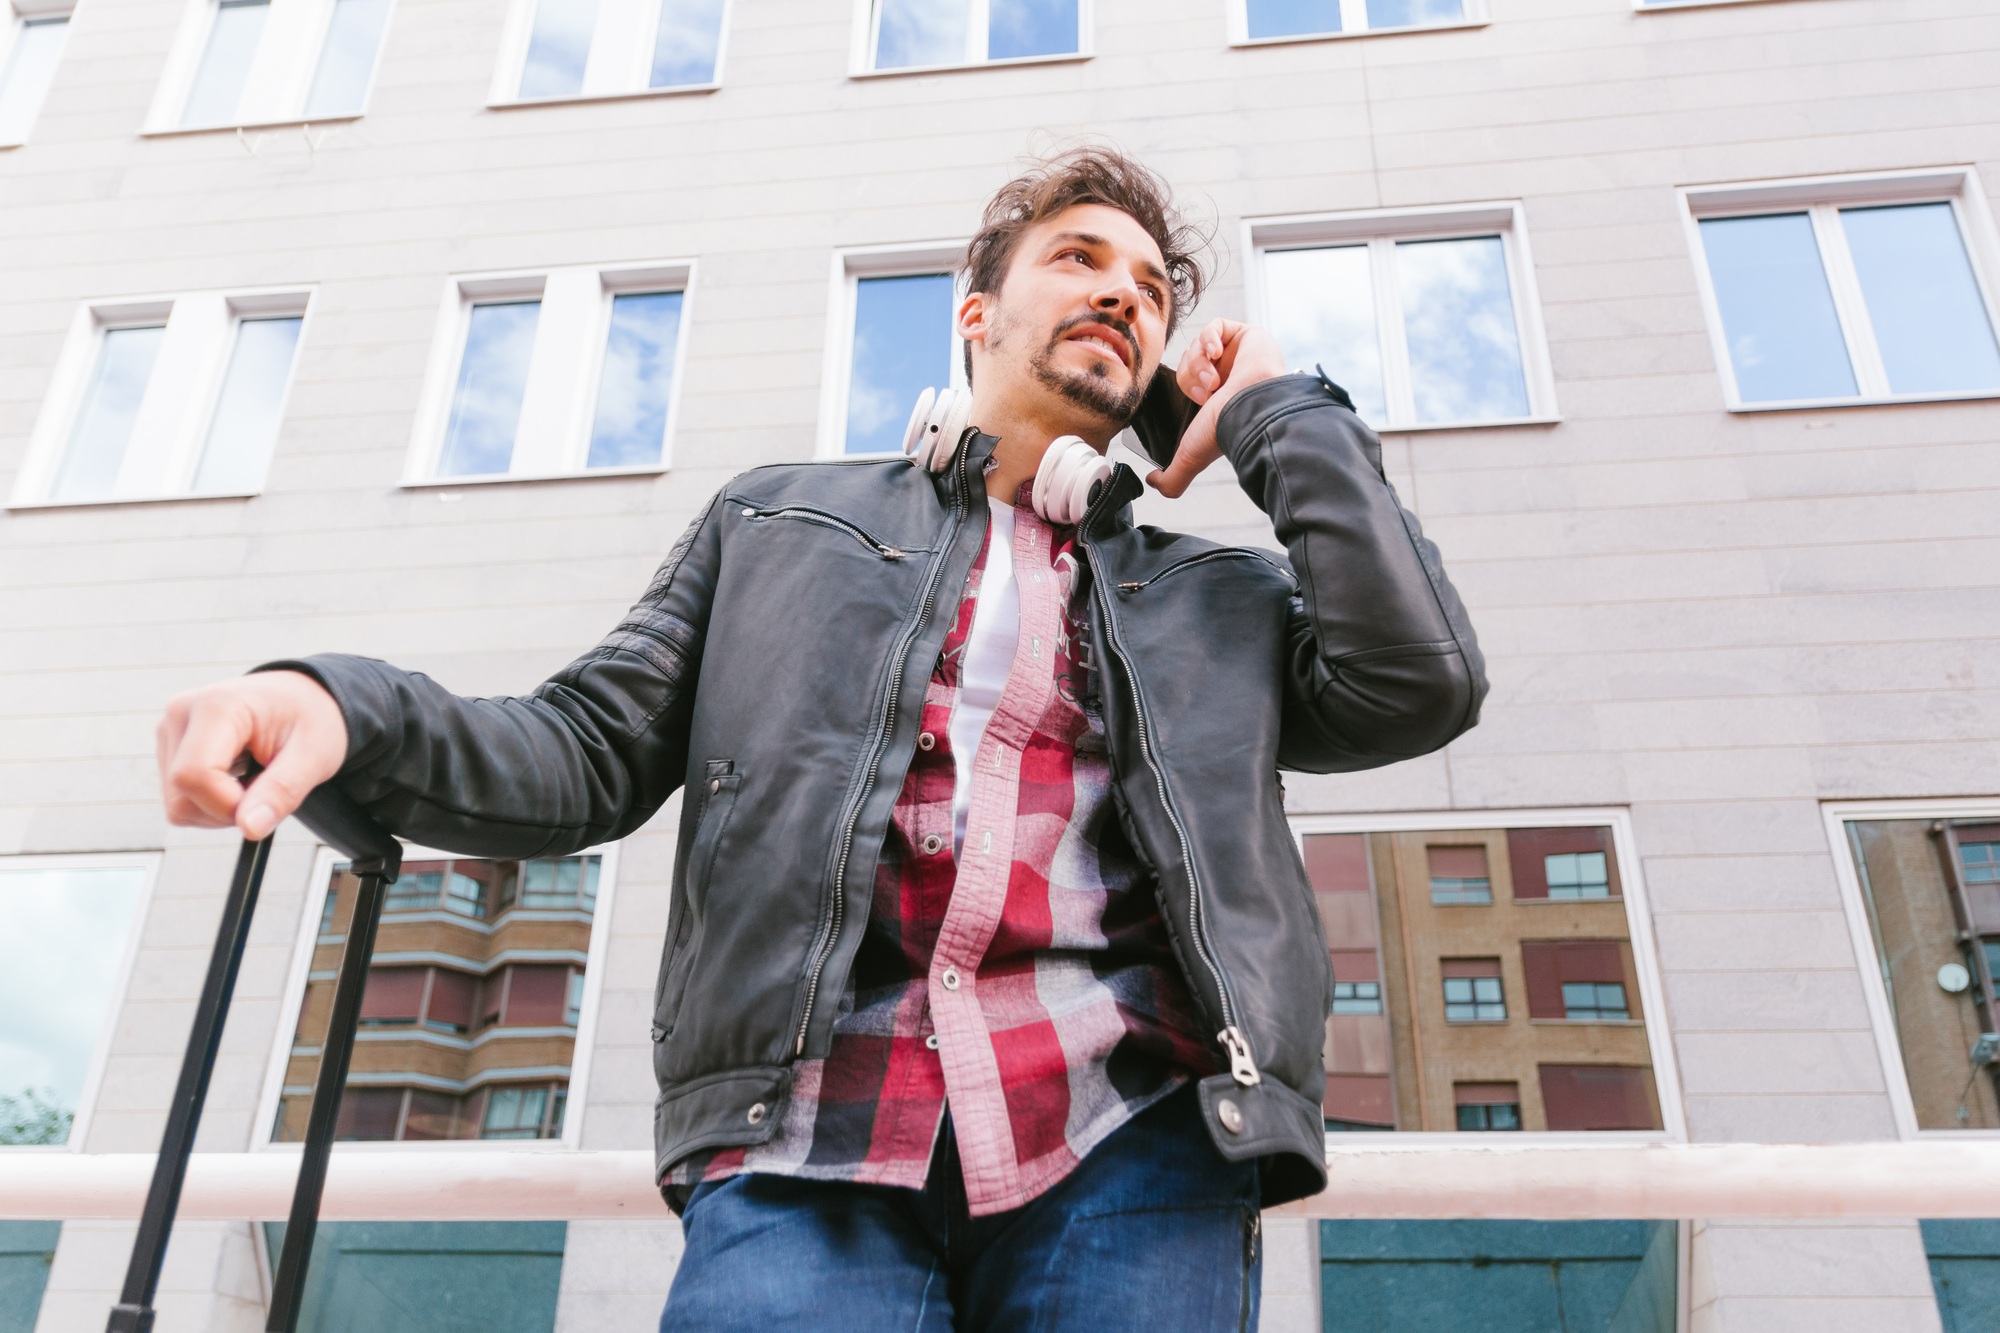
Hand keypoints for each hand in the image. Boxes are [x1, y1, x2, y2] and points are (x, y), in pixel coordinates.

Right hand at [157, 671, 347, 840]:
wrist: (300, 698)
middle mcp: (182, 714)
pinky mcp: (168, 748)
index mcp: (217, 705)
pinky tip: (236, 778)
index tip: (264, 804)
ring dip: (219, 809)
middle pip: (181, 796)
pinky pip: (179, 800)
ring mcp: (170, 731)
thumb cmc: (310, 719)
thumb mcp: (313, 755)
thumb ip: (282, 792)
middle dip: (226, 810)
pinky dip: (211, 803)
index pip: (195, 775)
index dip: (227, 805)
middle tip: (266, 789)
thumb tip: (250, 829)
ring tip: (254, 778)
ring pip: (177, 804)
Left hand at [1146, 318, 1286, 498]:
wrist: (1251, 409)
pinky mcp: (1247, 335)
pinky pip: (1216, 325)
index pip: (1186, 380)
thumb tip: (1152, 482)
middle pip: (1190, 360)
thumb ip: (1172, 479)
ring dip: (1202, 361)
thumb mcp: (1190, 457)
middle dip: (1194, 375)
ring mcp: (1238, 355)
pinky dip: (1210, 338)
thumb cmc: (1226, 430)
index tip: (1199, 401)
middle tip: (1209, 390)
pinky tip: (1216, 353)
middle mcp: (1228, 375)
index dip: (1187, 385)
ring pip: (1200, 345)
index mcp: (1215, 398)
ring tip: (1216, 377)